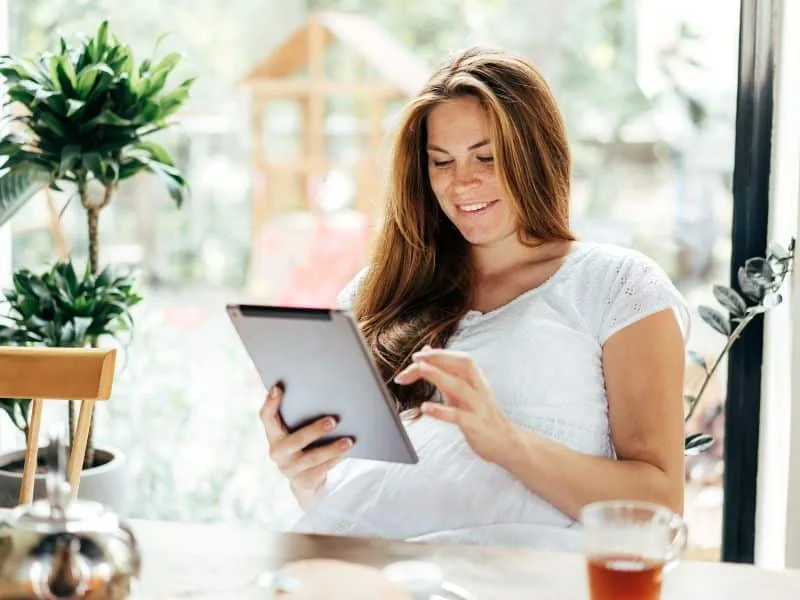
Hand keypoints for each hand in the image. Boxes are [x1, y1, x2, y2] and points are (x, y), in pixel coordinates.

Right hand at [259, 383, 352, 509]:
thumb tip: (302, 383)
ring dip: (331, 449)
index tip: (279, 388)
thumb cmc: (303, 443)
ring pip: (312, 458)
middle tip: (333, 421)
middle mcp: (277, 452)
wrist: (305, 479)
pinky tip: (346, 453)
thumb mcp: (295, 428)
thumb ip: (295, 410)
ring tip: (349, 441)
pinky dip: (335, 461)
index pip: (266, 417)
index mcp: (273, 434)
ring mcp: (289, 469)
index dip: (270, 403)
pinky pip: (321, 471)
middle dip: (314, 431)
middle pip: (294, 441)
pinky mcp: (303, 482)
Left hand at [393, 347, 515, 463]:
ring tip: (420, 370)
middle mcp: (480, 389)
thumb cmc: (481, 416)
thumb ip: (445, 374)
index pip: (459, 359)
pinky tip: (425, 408)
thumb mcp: (463, 393)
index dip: (439, 354)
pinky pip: (458, 415)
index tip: (417, 355)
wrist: (506, 443)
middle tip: (415, 359)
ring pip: (460, 386)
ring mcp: (479, 406)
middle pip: (462, 365)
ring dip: (438, 375)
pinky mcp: (476, 425)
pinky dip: (440, 410)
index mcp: (477, 380)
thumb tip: (427, 353)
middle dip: (439, 358)